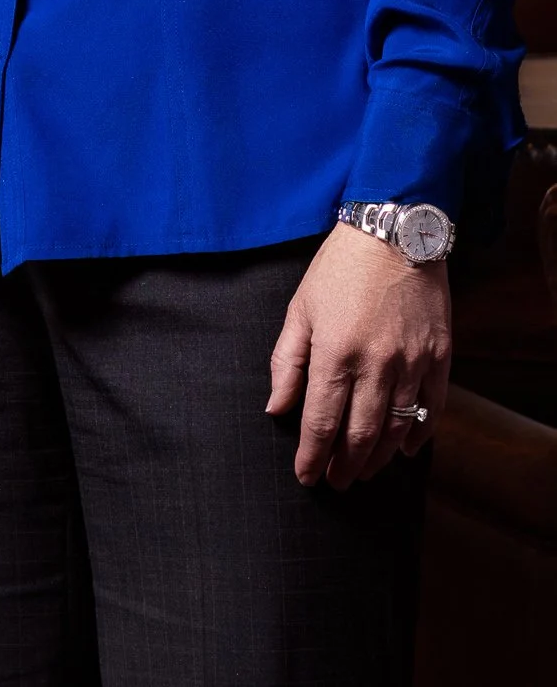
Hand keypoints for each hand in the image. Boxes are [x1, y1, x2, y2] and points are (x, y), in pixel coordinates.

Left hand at [266, 221, 450, 488]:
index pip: (321, 422)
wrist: (394, 232)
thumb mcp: (301, 308)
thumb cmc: (341, 268)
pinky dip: (419, 436)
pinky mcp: (439, 357)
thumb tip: (277, 407)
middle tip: (336, 482)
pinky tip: (406, 449)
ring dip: (379, 459)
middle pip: (360, 435)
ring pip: (397, 430)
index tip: (306, 476)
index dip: (312, 456)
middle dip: (345, 466)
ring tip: (364, 471)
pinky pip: (432, 409)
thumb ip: (287, 361)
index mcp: (335, 353)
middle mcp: (375, 365)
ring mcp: (411, 363)